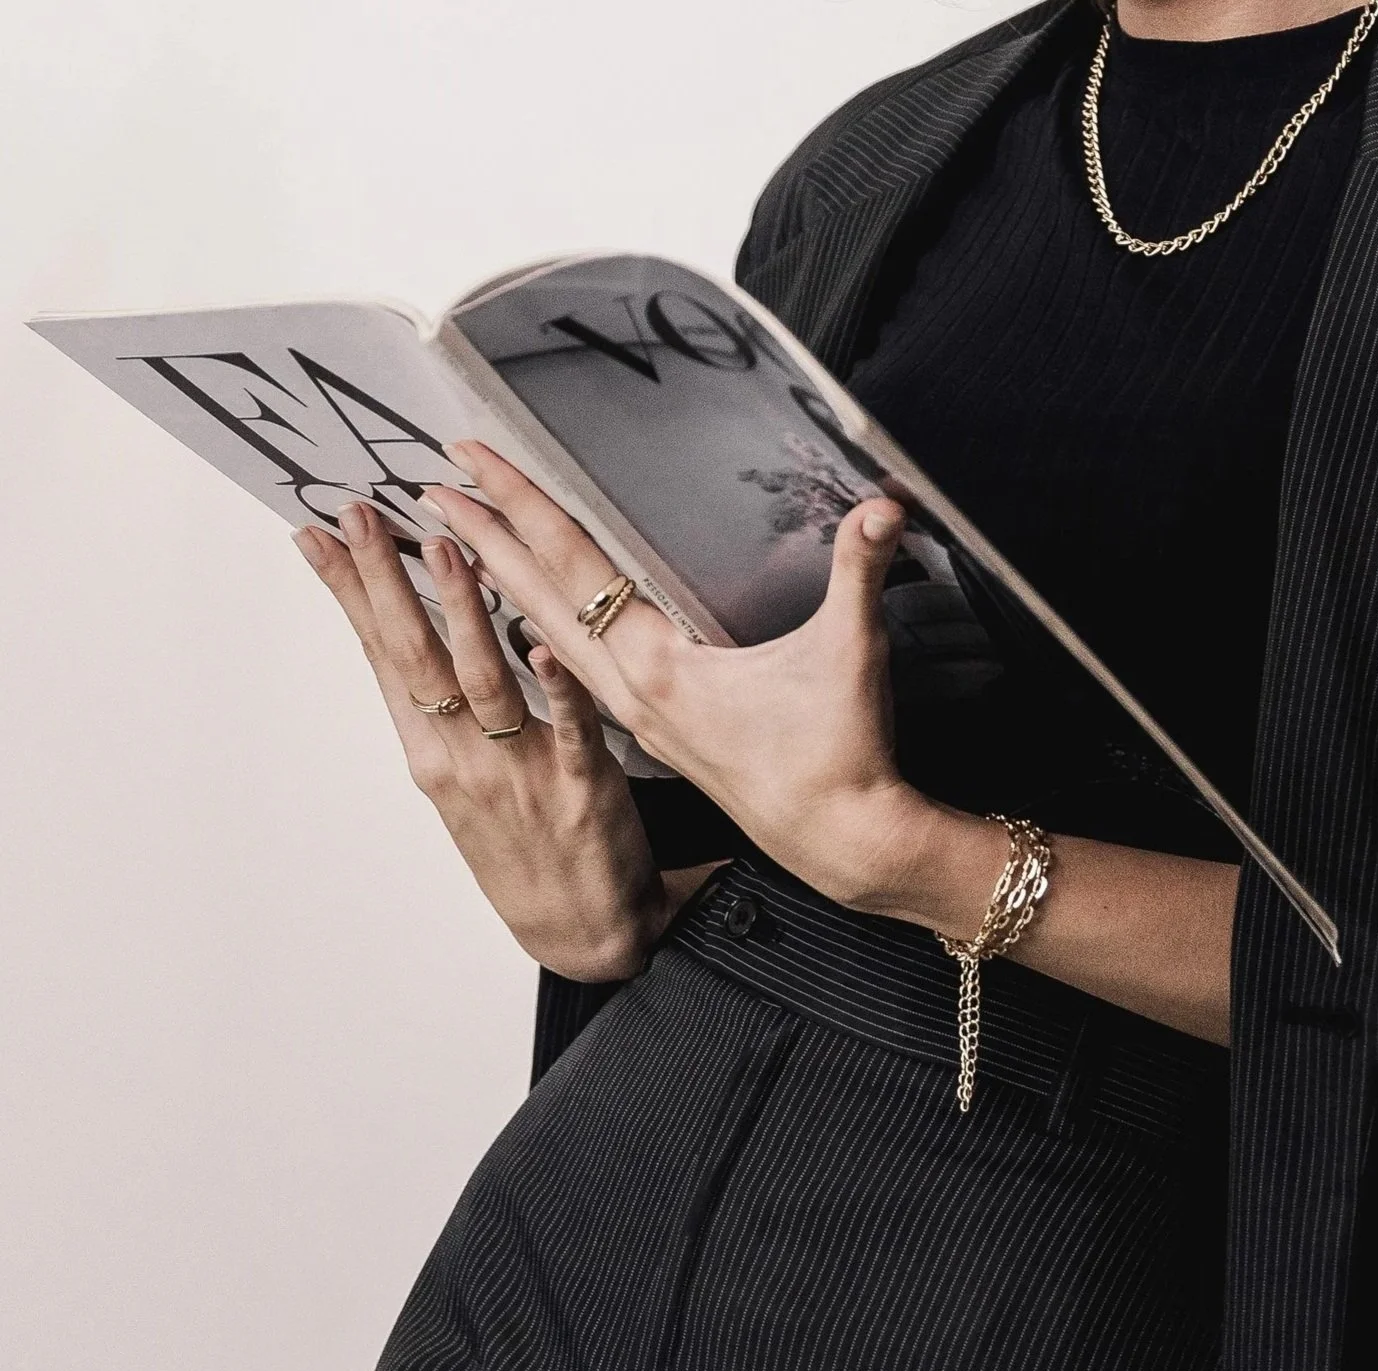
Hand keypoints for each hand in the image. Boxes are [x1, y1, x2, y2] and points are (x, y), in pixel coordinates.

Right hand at [291, 501, 675, 981]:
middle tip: (362, 514)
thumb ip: (437, 710)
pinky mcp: (582, 788)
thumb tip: (406, 639)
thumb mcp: (457, 784)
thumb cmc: (519, 850)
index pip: (381, 657)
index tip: (318, 531)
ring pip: (485, 682)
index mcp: (431, 754)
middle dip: (386, 582)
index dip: (350, 593)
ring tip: (444, 546)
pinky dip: (557, 688)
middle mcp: (465, 759)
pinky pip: (570, 729)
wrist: (578, 932)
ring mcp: (522, 772)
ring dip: (463, 613)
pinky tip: (545, 647)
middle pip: (416, 658)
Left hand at [419, 447, 1237, 1045]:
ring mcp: (635, 717)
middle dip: (485, 541)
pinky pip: (573, 677)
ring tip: (458, 547)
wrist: (842, 844)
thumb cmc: (840, 760)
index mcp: (659, 669)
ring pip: (544, 643)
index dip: (526, 505)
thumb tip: (886, 504)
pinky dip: (538, 640)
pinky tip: (524, 623)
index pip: (575, 567)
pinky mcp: (651, 733)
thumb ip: (860, 574)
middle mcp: (631, 692)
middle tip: (431, 487)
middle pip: (536, 602)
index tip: (473, 459)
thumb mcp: (852, 657)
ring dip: (501, 593)